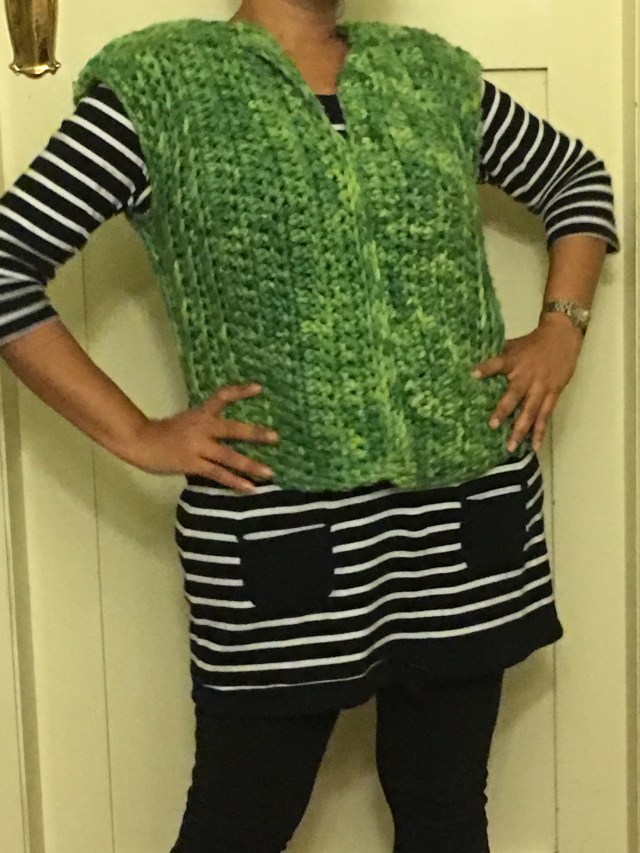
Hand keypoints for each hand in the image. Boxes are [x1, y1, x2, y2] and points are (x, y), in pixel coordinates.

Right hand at [124, 383, 278, 491]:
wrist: (140, 442)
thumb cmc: (164, 433)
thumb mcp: (187, 422)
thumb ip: (206, 426)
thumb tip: (229, 434)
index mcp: (201, 414)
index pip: (222, 397)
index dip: (240, 391)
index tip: (259, 388)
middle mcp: (202, 427)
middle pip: (232, 430)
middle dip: (255, 434)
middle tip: (276, 438)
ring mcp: (198, 446)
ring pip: (229, 456)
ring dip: (251, 465)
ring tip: (270, 473)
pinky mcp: (193, 464)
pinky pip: (218, 473)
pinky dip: (235, 481)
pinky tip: (250, 488)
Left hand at [472, 314, 583, 452]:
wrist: (563, 337)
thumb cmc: (531, 344)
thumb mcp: (513, 346)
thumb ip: (497, 357)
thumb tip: (471, 366)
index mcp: (514, 361)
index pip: (497, 363)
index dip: (486, 368)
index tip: (473, 374)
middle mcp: (527, 376)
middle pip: (514, 395)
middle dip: (504, 410)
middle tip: (492, 426)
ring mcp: (541, 387)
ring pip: (530, 411)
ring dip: (520, 430)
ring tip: (511, 447)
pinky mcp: (553, 394)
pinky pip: (545, 415)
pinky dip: (540, 431)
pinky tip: (534, 446)